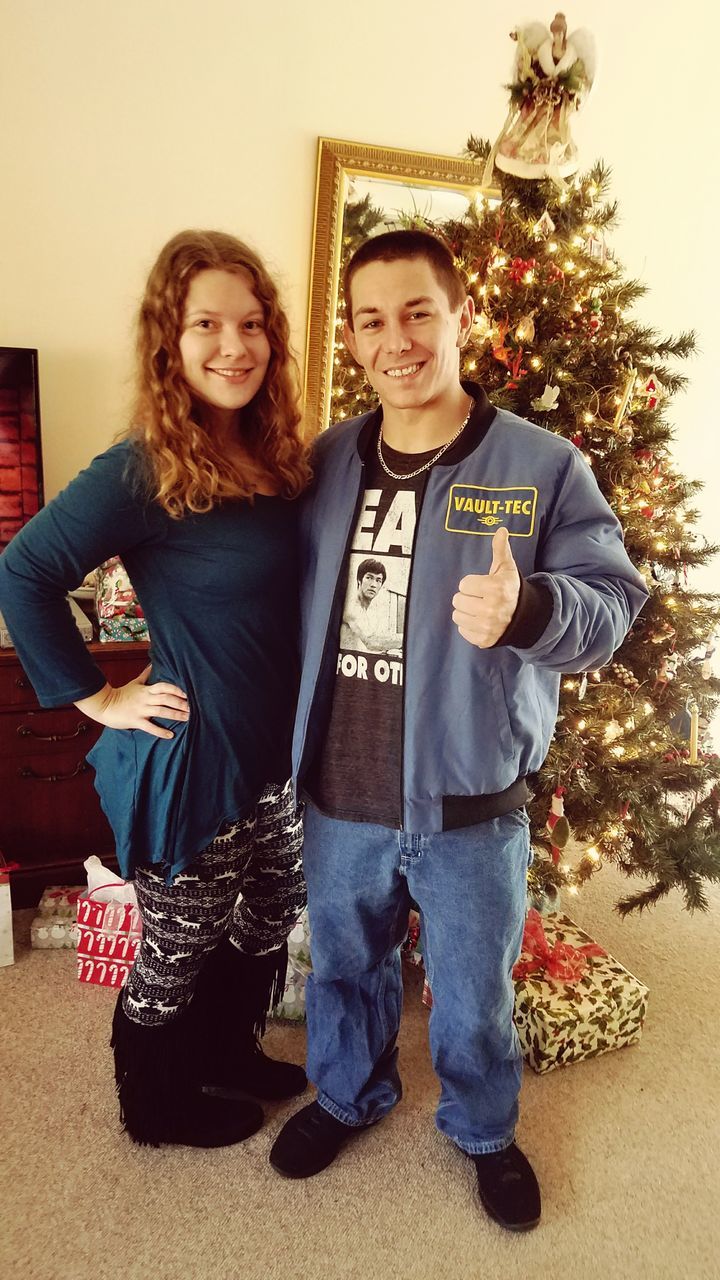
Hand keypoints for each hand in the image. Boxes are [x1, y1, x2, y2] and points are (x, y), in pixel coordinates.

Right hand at [75, 665, 188, 738]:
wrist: (104, 705)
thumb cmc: (121, 694)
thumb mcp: (135, 683)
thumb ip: (145, 675)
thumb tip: (152, 664)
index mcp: (146, 690)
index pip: (164, 686)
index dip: (176, 689)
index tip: (187, 693)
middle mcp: (145, 699)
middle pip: (166, 699)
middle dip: (180, 703)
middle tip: (193, 708)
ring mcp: (141, 710)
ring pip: (161, 712)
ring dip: (175, 715)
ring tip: (187, 719)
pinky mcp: (136, 721)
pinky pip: (150, 727)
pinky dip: (161, 731)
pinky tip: (170, 735)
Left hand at [452, 527, 520, 648]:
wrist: (524, 617)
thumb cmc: (510, 589)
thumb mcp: (506, 568)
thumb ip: (500, 549)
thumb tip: (501, 529)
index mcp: (495, 589)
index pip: (463, 584)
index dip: (472, 584)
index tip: (484, 587)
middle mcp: (491, 609)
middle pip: (457, 600)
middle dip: (467, 597)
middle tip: (481, 598)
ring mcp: (487, 626)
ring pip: (457, 615)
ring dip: (466, 612)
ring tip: (480, 609)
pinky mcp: (483, 640)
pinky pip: (462, 630)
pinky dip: (469, 626)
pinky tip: (481, 621)